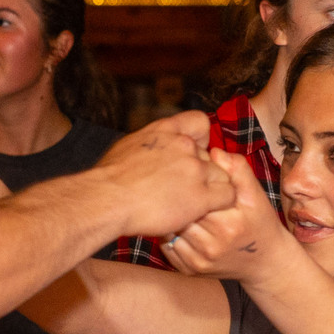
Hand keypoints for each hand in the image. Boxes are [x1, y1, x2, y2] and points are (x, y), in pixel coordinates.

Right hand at [93, 114, 235, 241]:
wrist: (106, 200)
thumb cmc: (107, 179)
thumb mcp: (128, 146)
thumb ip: (149, 145)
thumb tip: (150, 151)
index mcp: (166, 130)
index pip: (200, 123)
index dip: (201, 140)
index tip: (192, 154)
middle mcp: (184, 145)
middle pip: (209, 156)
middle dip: (200, 172)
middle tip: (182, 188)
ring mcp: (195, 170)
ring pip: (222, 175)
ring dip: (211, 189)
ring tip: (190, 202)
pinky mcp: (201, 196)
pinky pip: (228, 195)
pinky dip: (220, 204)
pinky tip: (204, 210)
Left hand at [162, 150, 292, 282]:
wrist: (265, 262)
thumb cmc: (259, 223)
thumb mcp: (255, 194)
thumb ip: (238, 169)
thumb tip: (213, 151)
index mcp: (228, 223)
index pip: (196, 196)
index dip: (188, 182)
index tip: (185, 174)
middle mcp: (212, 246)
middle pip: (180, 213)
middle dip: (175, 198)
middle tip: (170, 186)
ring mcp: (199, 261)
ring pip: (170, 230)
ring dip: (167, 216)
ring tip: (169, 203)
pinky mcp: (189, 271)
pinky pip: (167, 247)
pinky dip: (167, 233)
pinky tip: (173, 223)